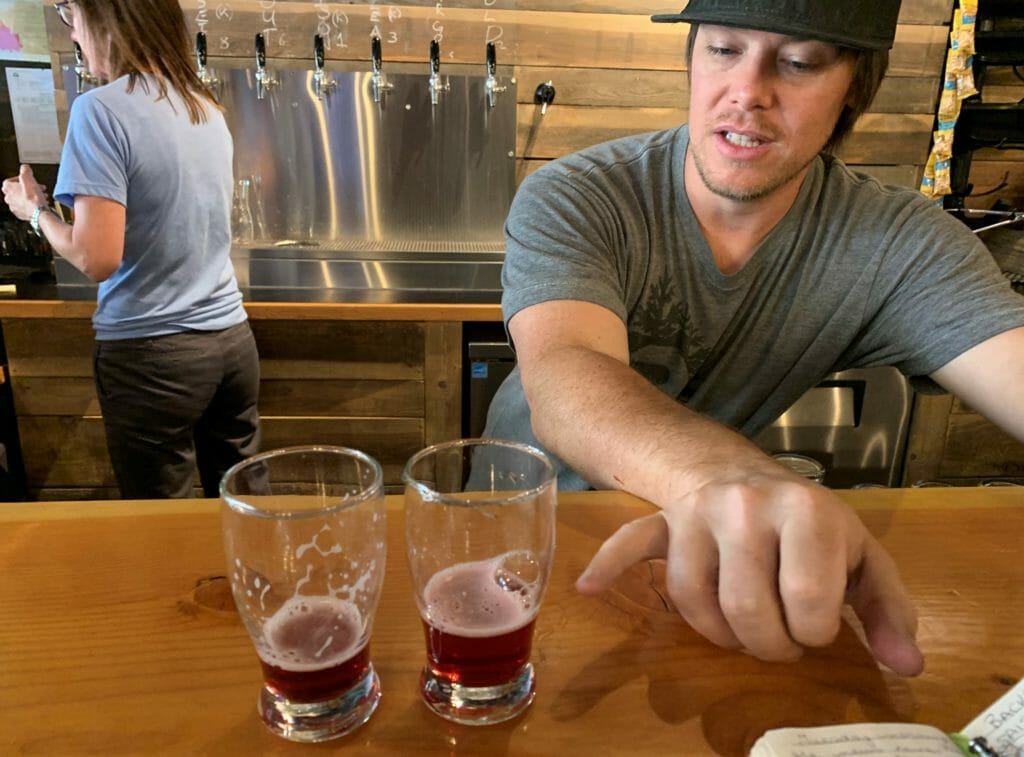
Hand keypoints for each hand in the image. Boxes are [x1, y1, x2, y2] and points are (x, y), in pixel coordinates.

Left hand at [2, 164, 48, 221]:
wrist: (39, 213)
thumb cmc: (33, 198)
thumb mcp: (29, 178)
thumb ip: (25, 170)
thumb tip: (25, 167)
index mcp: (7, 188)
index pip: (10, 180)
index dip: (21, 179)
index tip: (28, 179)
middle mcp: (8, 198)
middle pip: (17, 190)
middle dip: (28, 188)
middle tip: (36, 187)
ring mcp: (14, 207)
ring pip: (22, 199)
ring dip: (30, 196)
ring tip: (40, 195)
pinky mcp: (21, 214)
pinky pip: (25, 207)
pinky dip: (31, 204)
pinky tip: (38, 203)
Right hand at [575, 473, 923, 675]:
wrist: (746, 476)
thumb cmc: (810, 525)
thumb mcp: (861, 558)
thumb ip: (888, 610)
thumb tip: (908, 665)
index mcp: (808, 511)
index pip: (808, 603)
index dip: (814, 633)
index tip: (816, 625)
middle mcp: (747, 506)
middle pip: (747, 609)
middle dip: (767, 644)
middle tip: (779, 638)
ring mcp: (697, 513)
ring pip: (693, 599)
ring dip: (717, 633)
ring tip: (739, 631)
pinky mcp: (662, 522)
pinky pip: (630, 543)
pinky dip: (609, 567)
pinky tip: (589, 587)